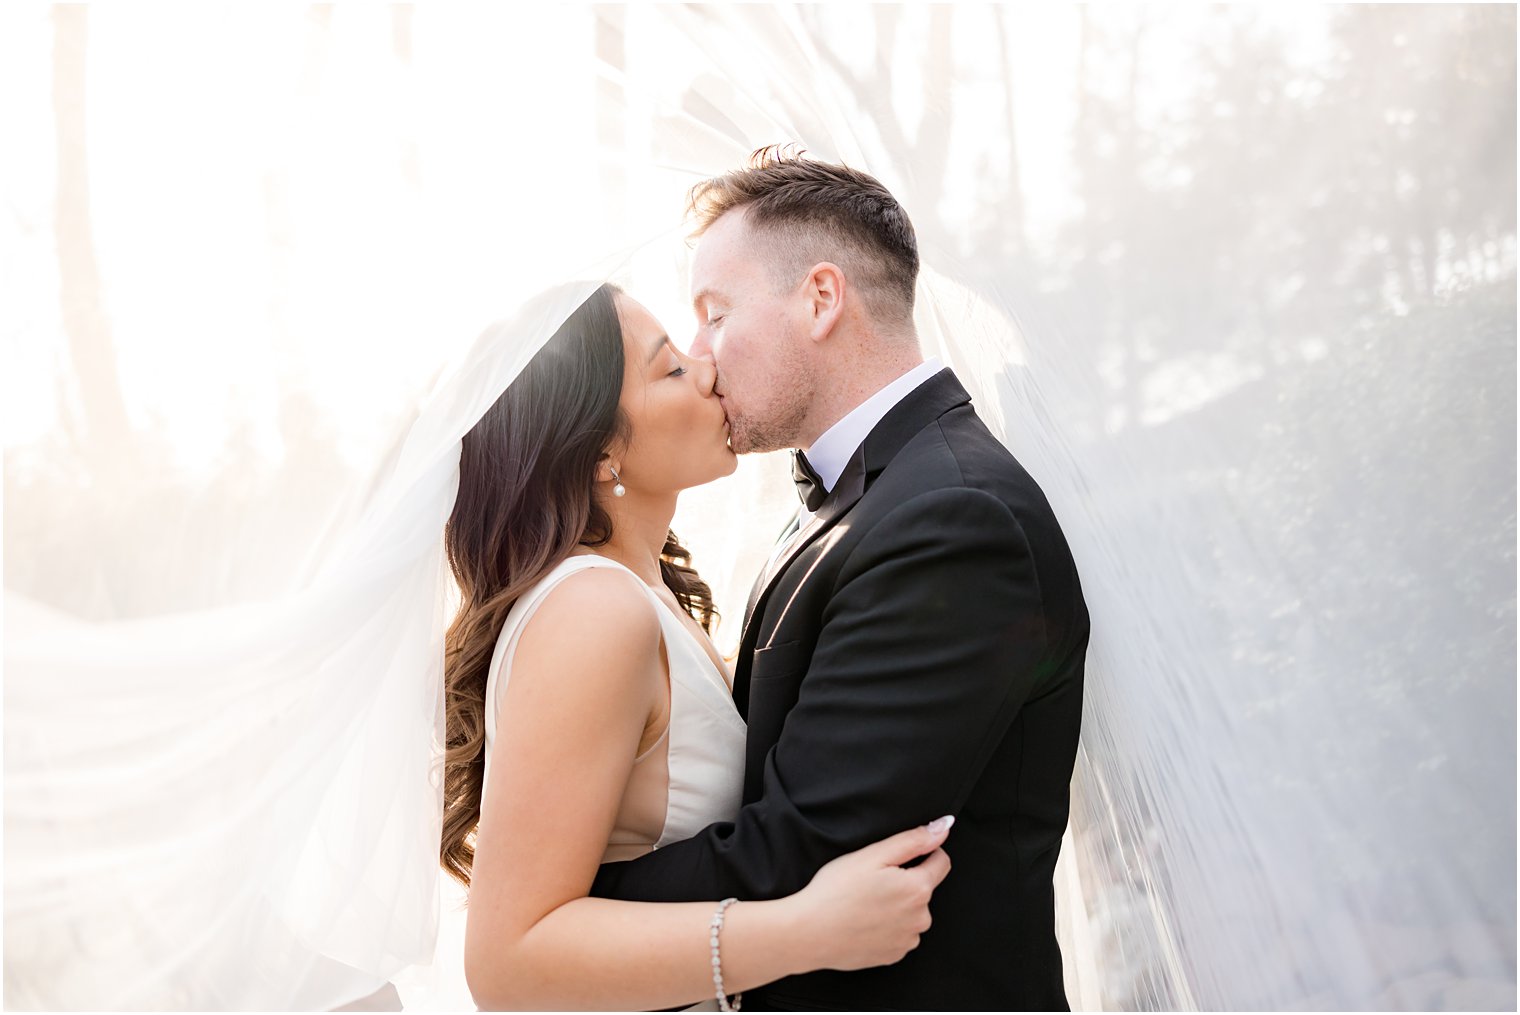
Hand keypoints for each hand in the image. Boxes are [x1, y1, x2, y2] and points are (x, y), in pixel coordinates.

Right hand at [792, 816, 953, 970]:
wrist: (809, 934)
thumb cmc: (836, 891)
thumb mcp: (873, 855)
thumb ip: (913, 840)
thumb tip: (944, 826)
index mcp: (918, 889)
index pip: (941, 862)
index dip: (924, 852)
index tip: (899, 856)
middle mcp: (920, 918)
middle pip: (924, 888)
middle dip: (905, 881)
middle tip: (871, 881)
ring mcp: (907, 940)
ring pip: (911, 913)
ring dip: (897, 906)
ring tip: (864, 903)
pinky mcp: (893, 955)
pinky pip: (899, 934)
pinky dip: (887, 926)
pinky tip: (863, 921)